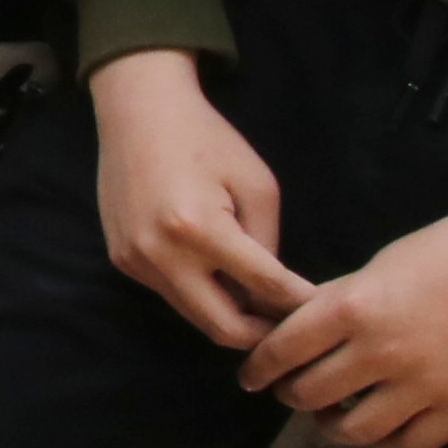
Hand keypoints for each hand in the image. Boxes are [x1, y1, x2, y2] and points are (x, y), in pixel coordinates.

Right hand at [92, 49, 305, 351]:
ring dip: (231, 316)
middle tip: (291, 329)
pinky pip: (171, 293)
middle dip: (264, 335)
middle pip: (223, 327)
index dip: (299, 304)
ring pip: (195, 316)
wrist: (137, 112)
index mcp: (199, 228)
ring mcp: (136, 261)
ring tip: (260, 307)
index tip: (324, 315)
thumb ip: (267, 242)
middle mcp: (161, 253)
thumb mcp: (257, 183)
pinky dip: (200, 294)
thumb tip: (272, 291)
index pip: (263, 286)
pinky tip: (217, 275)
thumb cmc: (206, 139)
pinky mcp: (123, 260)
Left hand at [246, 198, 447, 447]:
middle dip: (291, 395)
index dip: (258, 369)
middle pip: (309, 394)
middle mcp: (381, 351)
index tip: (251, 377)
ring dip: (331, 426)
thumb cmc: (447, 250)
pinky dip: (384, 445)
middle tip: (290, 391)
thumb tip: (298, 331)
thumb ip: (338, 303)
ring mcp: (423, 386)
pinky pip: (407, 447)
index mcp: (353, 307)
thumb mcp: (377, 267)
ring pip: (353, 431)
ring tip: (331, 415)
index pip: (282, 351)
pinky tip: (379, 429)